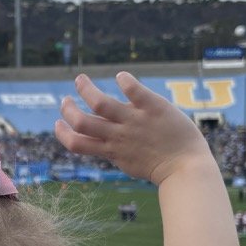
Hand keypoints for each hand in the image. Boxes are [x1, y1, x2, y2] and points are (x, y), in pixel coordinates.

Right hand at [54, 72, 211, 185]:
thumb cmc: (161, 168)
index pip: (76, 143)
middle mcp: (118, 136)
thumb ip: (115, 151)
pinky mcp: (153, 108)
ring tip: (80, 80)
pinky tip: (121, 76)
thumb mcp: (129, 163)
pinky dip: (124, 80)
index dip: (62, 133)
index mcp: (111, 150)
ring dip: (86, 89)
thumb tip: (103, 144)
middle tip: (66, 99)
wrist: (186, 169)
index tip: (58, 123)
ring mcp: (135, 121)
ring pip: (100, 103)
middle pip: (82, 122)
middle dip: (68, 109)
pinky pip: (134, 90)